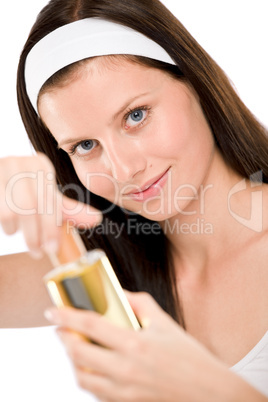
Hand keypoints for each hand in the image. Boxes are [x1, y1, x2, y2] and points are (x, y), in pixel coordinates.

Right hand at [0, 153, 101, 256]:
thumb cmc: (21, 192)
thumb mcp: (45, 198)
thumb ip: (68, 209)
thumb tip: (96, 219)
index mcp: (41, 166)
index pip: (50, 200)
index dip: (52, 227)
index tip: (53, 248)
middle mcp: (22, 164)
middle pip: (32, 206)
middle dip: (37, 234)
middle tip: (39, 252)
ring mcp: (3, 169)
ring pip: (16, 210)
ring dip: (22, 231)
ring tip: (26, 240)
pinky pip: (1, 209)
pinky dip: (7, 224)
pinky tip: (12, 229)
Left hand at [44, 292, 247, 401]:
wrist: (210, 395)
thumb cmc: (191, 360)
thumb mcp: (166, 324)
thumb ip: (140, 304)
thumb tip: (120, 294)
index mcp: (135, 344)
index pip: (91, 325)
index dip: (67, 316)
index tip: (53, 310)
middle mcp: (125, 369)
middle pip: (78, 353)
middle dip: (64, 338)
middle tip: (61, 328)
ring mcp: (123, 391)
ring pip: (82, 377)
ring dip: (72, 359)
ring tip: (75, 346)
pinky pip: (95, 392)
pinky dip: (87, 377)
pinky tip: (92, 366)